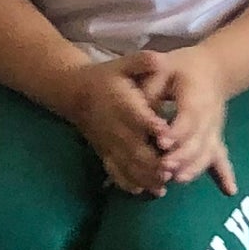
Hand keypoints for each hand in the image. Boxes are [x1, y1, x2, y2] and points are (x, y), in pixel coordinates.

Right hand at [62, 62, 172, 197]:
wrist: (76, 93)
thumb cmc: (108, 78)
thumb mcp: (123, 64)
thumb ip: (142, 61)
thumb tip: (160, 58)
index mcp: (121, 104)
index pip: (136, 116)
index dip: (151, 125)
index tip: (167, 134)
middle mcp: (114, 127)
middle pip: (133, 148)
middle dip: (152, 161)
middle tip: (172, 169)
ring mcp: (108, 143)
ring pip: (126, 165)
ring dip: (144, 176)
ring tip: (164, 184)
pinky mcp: (104, 153)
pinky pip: (115, 172)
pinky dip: (129, 183)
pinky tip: (146, 191)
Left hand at [125, 46, 238, 191]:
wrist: (211, 69)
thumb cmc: (180, 68)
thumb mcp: (163, 67)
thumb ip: (150, 87)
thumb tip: (140, 109)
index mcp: (196, 96)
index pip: (189, 117)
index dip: (176, 132)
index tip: (161, 142)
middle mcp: (209, 116)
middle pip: (198, 140)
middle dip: (181, 156)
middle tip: (162, 167)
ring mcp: (214, 130)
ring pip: (207, 152)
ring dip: (193, 167)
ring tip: (176, 179)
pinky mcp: (215, 139)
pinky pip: (221, 158)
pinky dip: (225, 174)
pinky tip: (229, 191)